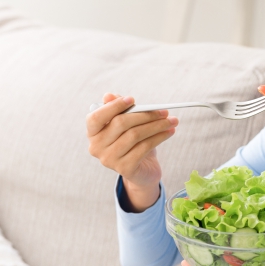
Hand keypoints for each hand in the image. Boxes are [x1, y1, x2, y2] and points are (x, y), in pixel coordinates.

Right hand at [86, 93, 178, 211]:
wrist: (141, 169)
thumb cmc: (132, 142)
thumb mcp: (126, 124)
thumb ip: (118, 109)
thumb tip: (109, 95)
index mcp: (93, 133)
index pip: (96, 117)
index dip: (113, 107)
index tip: (132, 99)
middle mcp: (96, 147)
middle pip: (121, 123)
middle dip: (145, 115)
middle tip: (164, 111)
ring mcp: (109, 159)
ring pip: (135, 135)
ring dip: (157, 126)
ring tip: (171, 121)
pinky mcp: (124, 168)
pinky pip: (144, 147)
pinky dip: (160, 137)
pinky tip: (169, 132)